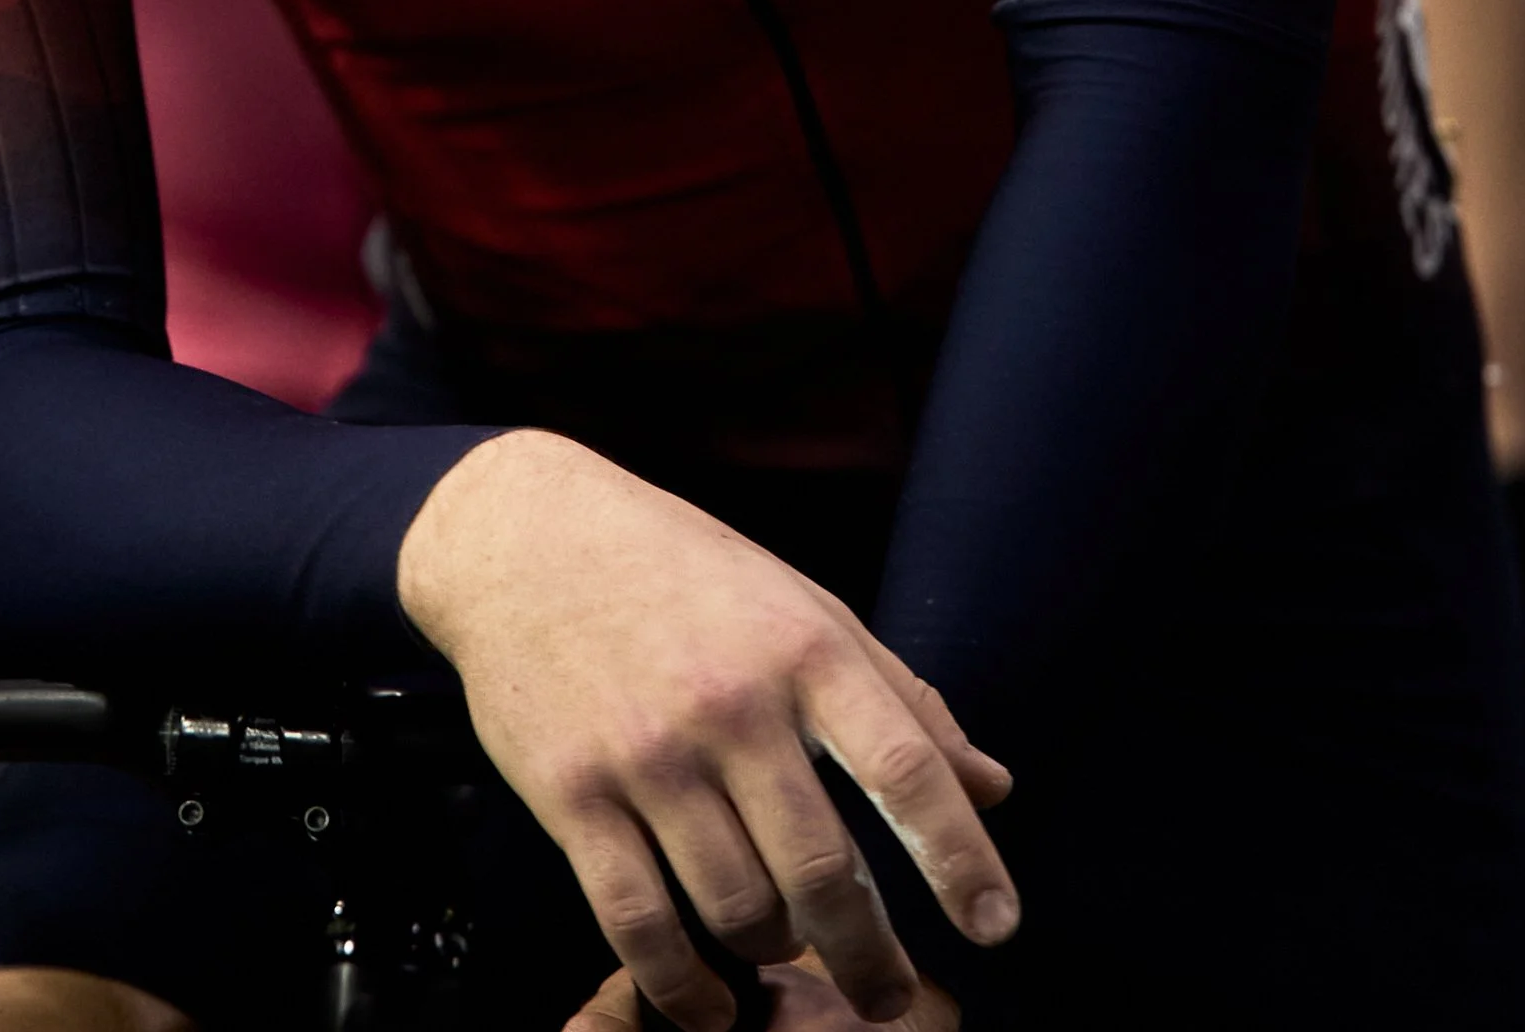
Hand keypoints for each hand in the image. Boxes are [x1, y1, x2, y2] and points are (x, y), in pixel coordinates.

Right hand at [398, 433, 1015, 1031]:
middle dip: (871, 955)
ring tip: (783, 950)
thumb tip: (993, 787)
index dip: (961, 857)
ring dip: (775, 954)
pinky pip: (641, 925)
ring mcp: (647, 754)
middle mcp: (731, 703)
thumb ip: (899, 697)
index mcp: (802, 648)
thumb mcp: (803, 605)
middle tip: (889, 996)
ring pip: (738, 909)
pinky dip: (684, 988)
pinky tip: (708, 1002)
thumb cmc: (680, 571)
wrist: (528, 538)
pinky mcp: (572, 794)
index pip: (907, 768)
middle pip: (824, 870)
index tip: (996, 925)